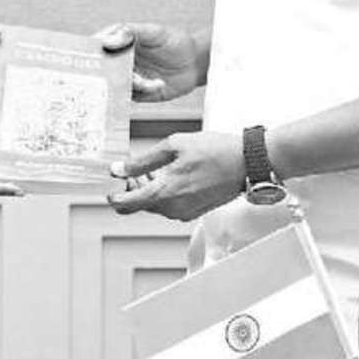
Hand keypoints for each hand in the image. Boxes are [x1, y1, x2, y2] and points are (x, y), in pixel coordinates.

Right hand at [96, 22, 200, 101]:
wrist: (195, 62)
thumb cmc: (176, 42)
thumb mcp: (155, 32)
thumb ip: (132, 32)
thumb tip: (111, 38)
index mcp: (120, 41)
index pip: (98, 45)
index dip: (91, 50)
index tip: (91, 55)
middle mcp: (120, 60)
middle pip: (104, 68)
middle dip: (110, 73)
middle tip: (127, 73)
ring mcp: (128, 76)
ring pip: (117, 84)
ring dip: (134, 83)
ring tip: (155, 80)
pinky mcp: (138, 92)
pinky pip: (131, 96)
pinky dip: (144, 92)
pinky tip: (159, 84)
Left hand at [106, 130, 243, 220]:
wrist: (247, 162)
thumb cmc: (213, 150)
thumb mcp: (172, 146)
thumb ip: (141, 161)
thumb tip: (117, 169)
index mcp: (164, 193)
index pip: (124, 205)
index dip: (113, 194)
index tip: (112, 181)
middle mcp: (172, 209)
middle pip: (138, 204)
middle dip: (133, 186)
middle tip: (137, 165)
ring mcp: (183, 213)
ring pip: (153, 204)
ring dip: (148, 187)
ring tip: (156, 165)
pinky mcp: (193, 211)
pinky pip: (169, 205)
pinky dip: (163, 191)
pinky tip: (171, 173)